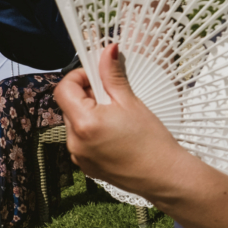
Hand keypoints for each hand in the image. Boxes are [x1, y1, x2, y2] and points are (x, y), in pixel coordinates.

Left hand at [54, 44, 182, 198]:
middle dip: (87, 96)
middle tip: (114, 98)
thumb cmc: (151, 141)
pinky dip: (93, 133)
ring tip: (118, 119)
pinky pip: (81, 141)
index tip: (97, 77)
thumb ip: (113, 76)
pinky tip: (116, 136)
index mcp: (85, 123)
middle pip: (69, 106)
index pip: (63, 89)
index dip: (78, 77)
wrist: (163, 176)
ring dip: (90, 115)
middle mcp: (75, 142)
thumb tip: (107, 51)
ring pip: (75, 124)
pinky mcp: (85, 166)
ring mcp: (78, 157)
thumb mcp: (131, 102)